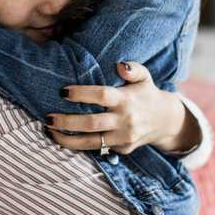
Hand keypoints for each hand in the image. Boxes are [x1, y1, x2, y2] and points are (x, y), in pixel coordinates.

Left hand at [45, 61, 196, 155]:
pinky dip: (79, 145)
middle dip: (67, 122)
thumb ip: (133, 68)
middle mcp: (125, 120)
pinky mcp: (122, 149)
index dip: (81, 94)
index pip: (102, 96)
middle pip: (91, 123)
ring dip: (67, 139)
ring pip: (90, 142)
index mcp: (127, 99)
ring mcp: (123, 137)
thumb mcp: (145, 77)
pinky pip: (97, 149)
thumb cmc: (146, 94)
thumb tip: (119, 65)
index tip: (62, 92)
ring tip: (49, 131)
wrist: (165, 121)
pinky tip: (63, 138)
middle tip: (48, 117)